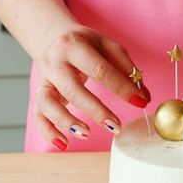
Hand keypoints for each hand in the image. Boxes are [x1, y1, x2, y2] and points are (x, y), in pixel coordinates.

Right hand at [32, 26, 149, 149]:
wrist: (53, 37)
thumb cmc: (86, 45)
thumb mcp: (108, 47)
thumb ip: (127, 70)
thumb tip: (144, 97)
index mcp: (75, 46)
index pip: (100, 69)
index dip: (121, 87)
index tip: (140, 103)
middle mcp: (55, 62)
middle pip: (72, 89)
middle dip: (95, 110)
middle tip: (116, 127)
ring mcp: (44, 79)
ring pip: (48, 103)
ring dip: (66, 122)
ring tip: (86, 134)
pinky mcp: (40, 93)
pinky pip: (38, 116)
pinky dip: (48, 132)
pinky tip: (64, 145)